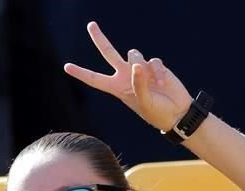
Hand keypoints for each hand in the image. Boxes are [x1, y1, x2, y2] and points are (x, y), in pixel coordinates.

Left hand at [65, 21, 192, 131]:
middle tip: (90, 25)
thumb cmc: (157, 112)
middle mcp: (126, 76)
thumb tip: (137, 65)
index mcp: (117, 88)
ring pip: (133, 53)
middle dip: (99, 38)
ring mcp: (140, 69)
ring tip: (154, 84)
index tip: (67, 67)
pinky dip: (157, 71)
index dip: (81, 73)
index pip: (95, 79)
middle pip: (109, 52)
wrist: (177, 112)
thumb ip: (139, 84)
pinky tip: (162, 82)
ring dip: (142, 66)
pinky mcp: (154, 66)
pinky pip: (152, 61)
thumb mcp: (144, 102)